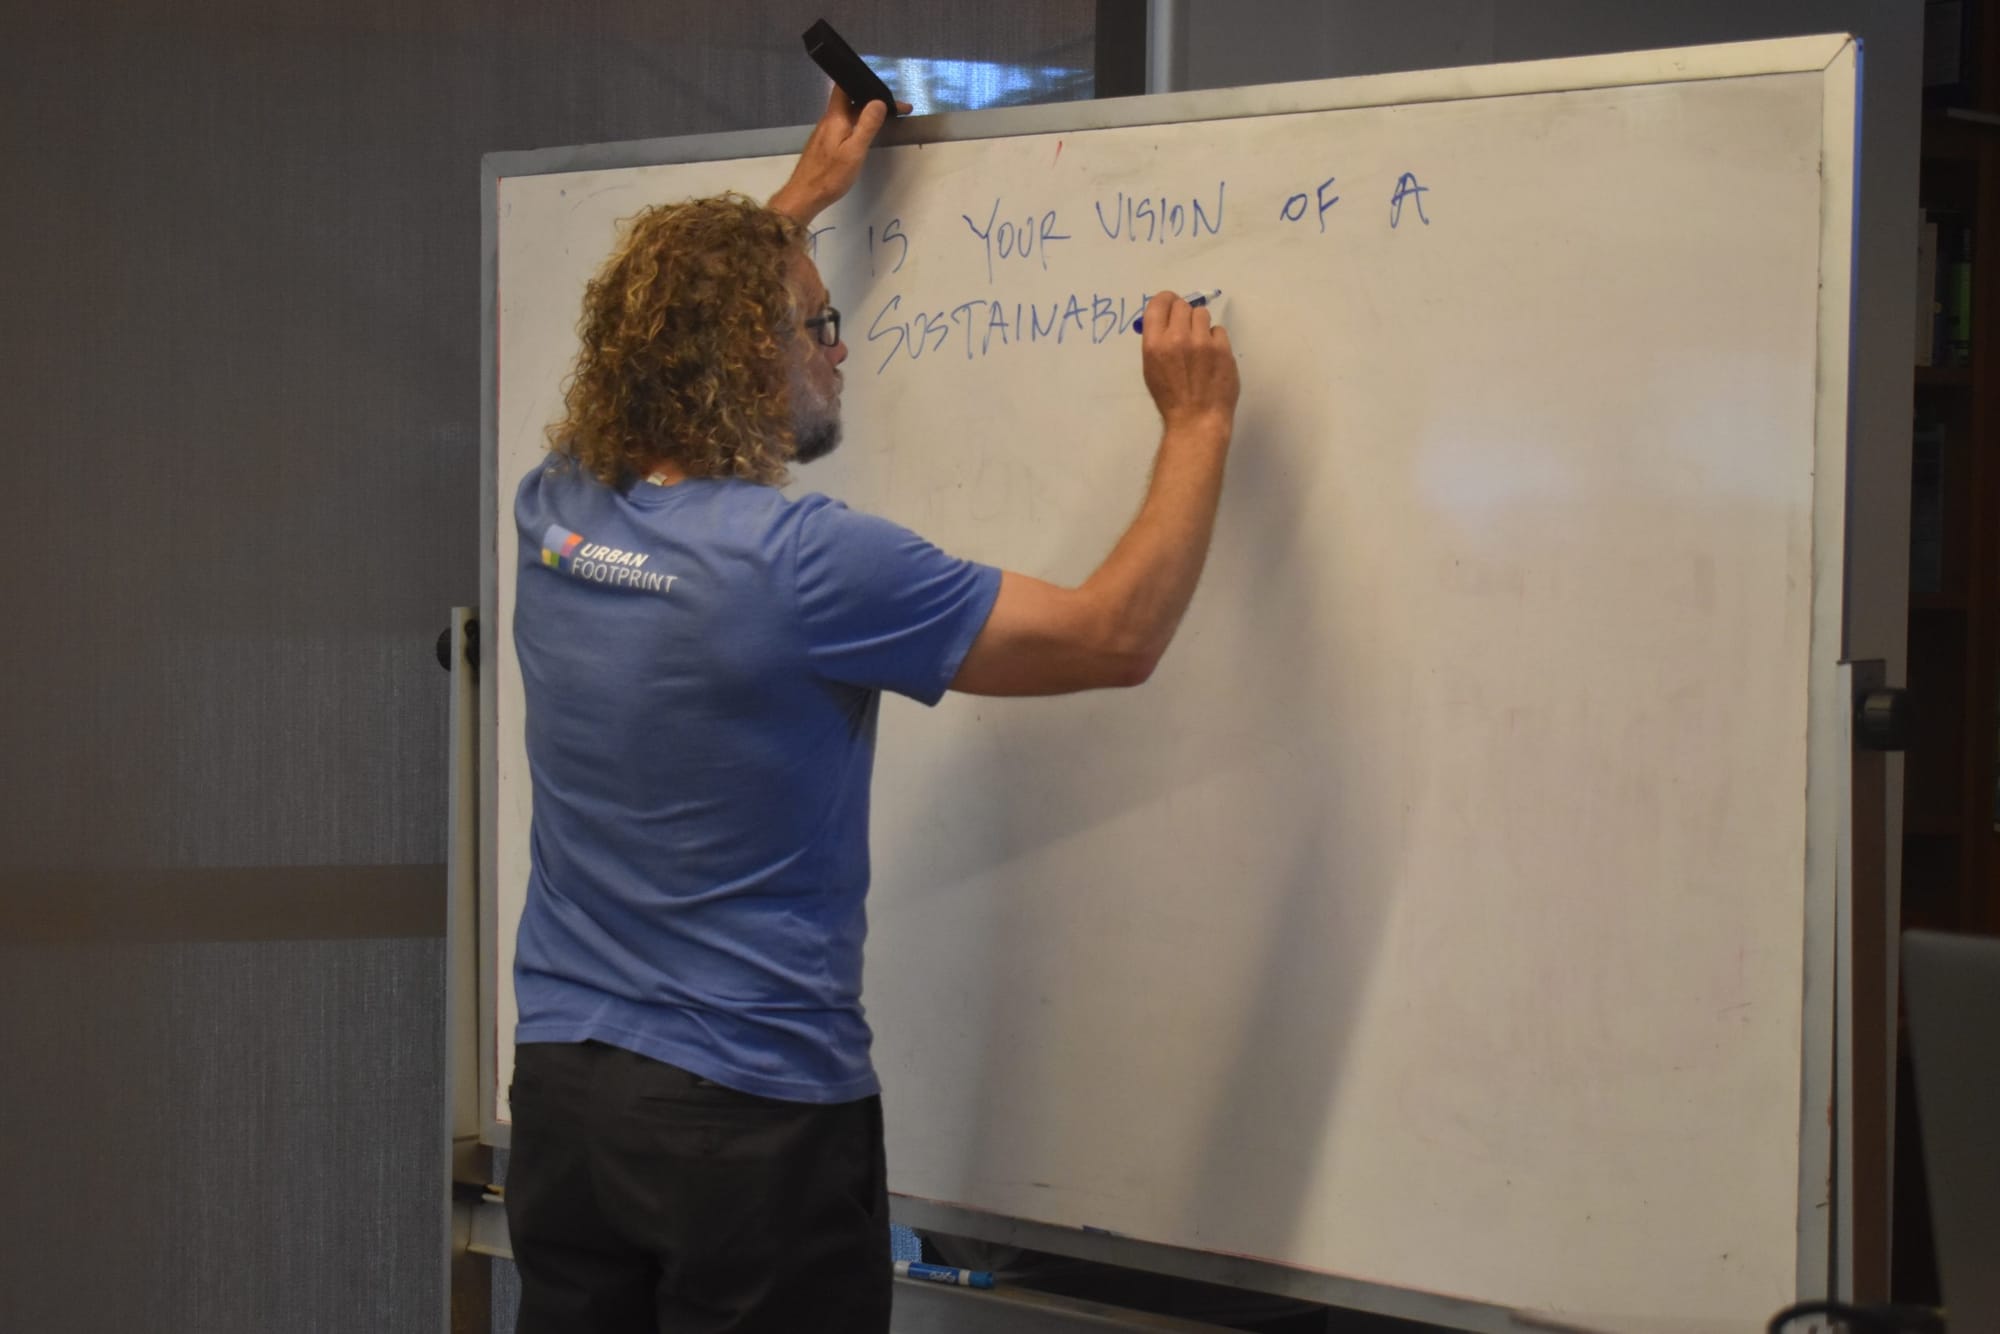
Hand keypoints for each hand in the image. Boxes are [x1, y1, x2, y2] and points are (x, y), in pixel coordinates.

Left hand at [769, 84, 912, 223]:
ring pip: (848, 115)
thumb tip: (879, 102)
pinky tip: (867, 134)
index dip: (862, 82)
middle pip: (850, 101)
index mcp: (835, 117)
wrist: (805, 195)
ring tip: (887, 119)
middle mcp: (829, 120)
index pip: (844, 86)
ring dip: (866, 114)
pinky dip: (858, 125)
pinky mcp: (825, 144)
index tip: (884, 89)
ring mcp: (825, 132)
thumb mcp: (854, 151)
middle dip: (872, 101)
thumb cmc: (830, 175)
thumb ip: (867, 125)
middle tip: (896, 109)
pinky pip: (844, 126)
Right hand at [1139, 293, 1238, 434]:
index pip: (1159, 303)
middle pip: (1183, 305)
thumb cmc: (1170, 399)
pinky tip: (1212, 356)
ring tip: (1200, 344)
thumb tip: (1166, 321)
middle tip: (1186, 329)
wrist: (1196, 420)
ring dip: (1200, 325)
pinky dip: (1215, 340)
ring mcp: (1202, 343)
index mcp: (1154, 344)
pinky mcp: (1223, 349)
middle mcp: (1177, 338)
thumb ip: (1157, 342)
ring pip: (1202, 314)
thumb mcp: (1151, 369)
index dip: (1166, 300)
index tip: (1171, 305)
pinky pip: (1218, 330)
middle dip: (1184, 314)